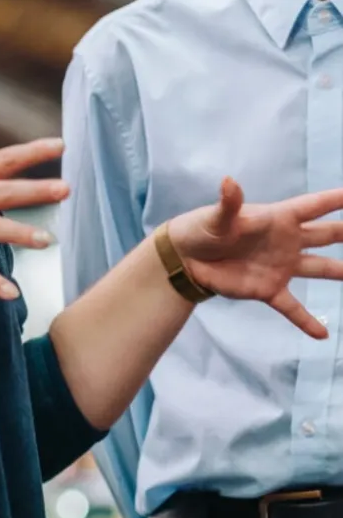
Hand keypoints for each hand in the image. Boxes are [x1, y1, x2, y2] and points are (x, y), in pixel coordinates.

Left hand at [169, 177, 342, 338]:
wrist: (189, 259)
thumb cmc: (204, 229)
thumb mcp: (217, 217)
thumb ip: (228, 203)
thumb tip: (228, 182)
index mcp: (278, 218)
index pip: (314, 206)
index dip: (336, 199)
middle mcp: (287, 241)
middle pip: (326, 235)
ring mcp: (281, 266)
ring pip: (319, 269)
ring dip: (340, 272)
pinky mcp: (269, 290)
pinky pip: (293, 307)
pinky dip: (307, 321)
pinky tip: (323, 334)